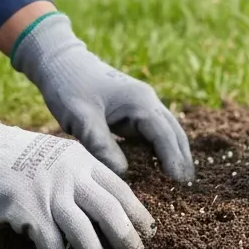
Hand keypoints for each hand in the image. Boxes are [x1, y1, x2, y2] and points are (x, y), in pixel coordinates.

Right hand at [0, 93, 156, 248]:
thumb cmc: (16, 156)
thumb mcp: (56, 155)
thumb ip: (79, 175)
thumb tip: (103, 211)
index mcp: (82, 160)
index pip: (121, 189)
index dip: (138, 214)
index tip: (147, 233)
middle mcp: (71, 175)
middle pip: (110, 213)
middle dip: (126, 239)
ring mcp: (49, 193)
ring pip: (85, 234)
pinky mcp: (27, 210)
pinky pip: (51, 246)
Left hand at [11, 13, 194, 182]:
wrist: (60, 62)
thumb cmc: (69, 87)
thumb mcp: (80, 117)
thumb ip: (100, 144)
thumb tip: (123, 173)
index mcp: (140, 101)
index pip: (164, 134)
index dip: (173, 158)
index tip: (180, 181)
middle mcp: (146, 101)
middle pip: (173, 132)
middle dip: (181, 158)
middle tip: (188, 186)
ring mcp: (141, 104)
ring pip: (166, 132)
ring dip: (174, 153)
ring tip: (179, 181)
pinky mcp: (132, 110)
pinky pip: (152, 132)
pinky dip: (159, 148)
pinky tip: (158, 166)